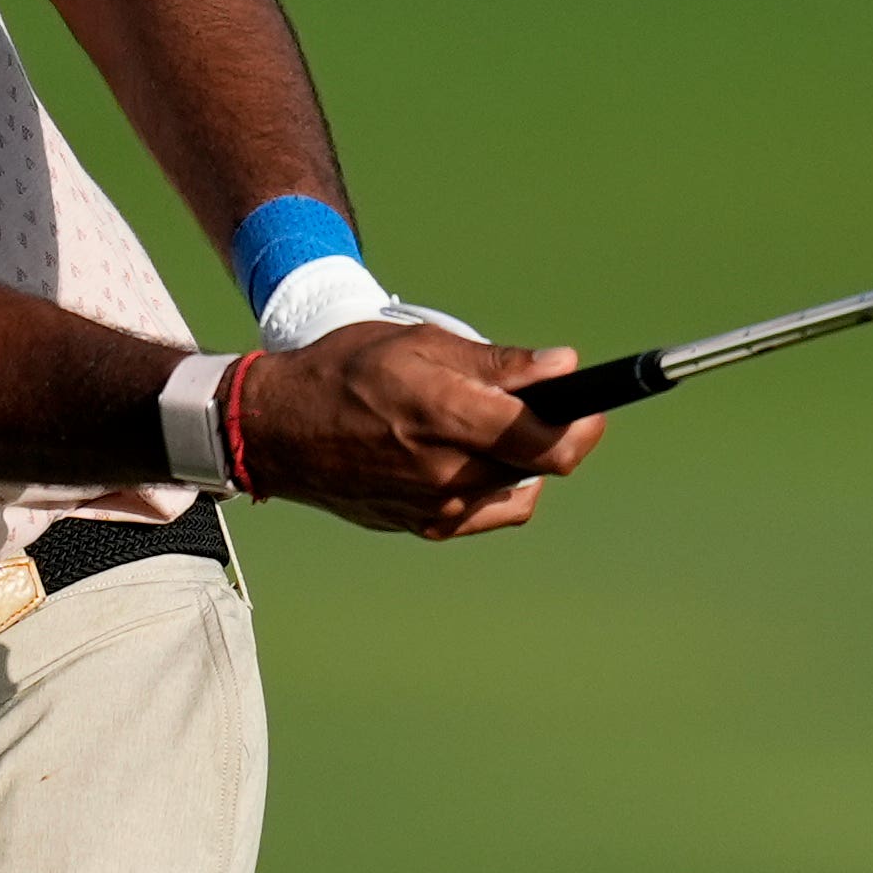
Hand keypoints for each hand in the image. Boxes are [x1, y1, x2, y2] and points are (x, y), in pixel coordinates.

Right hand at [234, 322, 609, 539]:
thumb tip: (563, 367)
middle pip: (542, 465)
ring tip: (488, 423)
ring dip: (521, 456)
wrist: (278, 430)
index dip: (585, 420)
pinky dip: (497, 483)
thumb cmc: (345, 372)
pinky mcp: (427, 527)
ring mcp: (437, 508)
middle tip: (551, 403)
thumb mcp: (419, 345)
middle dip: (558, 431)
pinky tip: (476, 457)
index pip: (550, 439)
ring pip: (518, 485)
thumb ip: (496, 362)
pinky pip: (488, 510)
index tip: (594, 401)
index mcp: (448, 417)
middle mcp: (447, 472)